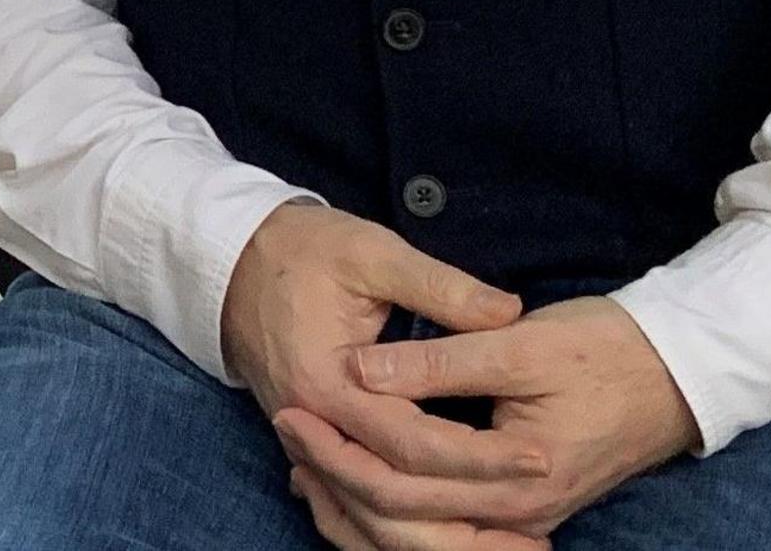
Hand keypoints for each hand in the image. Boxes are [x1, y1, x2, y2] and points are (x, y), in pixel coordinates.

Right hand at [217, 207, 549, 549]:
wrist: (230, 260)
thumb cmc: (304, 249)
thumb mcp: (373, 252)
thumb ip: (441, 286)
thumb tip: (508, 312)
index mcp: (328, 383)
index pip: (414, 442)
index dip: (480, 456)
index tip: (539, 459)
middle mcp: (313, 425)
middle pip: (391, 500)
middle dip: (465, 519)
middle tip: (536, 531)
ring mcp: (307, 441)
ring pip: (370, 517)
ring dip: (436, 539)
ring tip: (506, 544)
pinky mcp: (312, 444)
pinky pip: (354, 505)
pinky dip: (399, 528)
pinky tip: (450, 535)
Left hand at [272, 296, 699, 547]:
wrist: (681, 372)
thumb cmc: (608, 349)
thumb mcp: (522, 343)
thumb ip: (440, 358)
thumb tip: (361, 371)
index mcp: (515, 479)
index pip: (402, 477)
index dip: (340, 443)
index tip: (293, 405)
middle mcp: (516, 516)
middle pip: (400, 523)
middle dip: (336, 479)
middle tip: (285, 431)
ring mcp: (520, 521)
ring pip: (417, 540)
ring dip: (356, 507)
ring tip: (301, 463)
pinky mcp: (519, 511)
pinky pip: (441, 533)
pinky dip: (390, 515)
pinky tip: (351, 484)